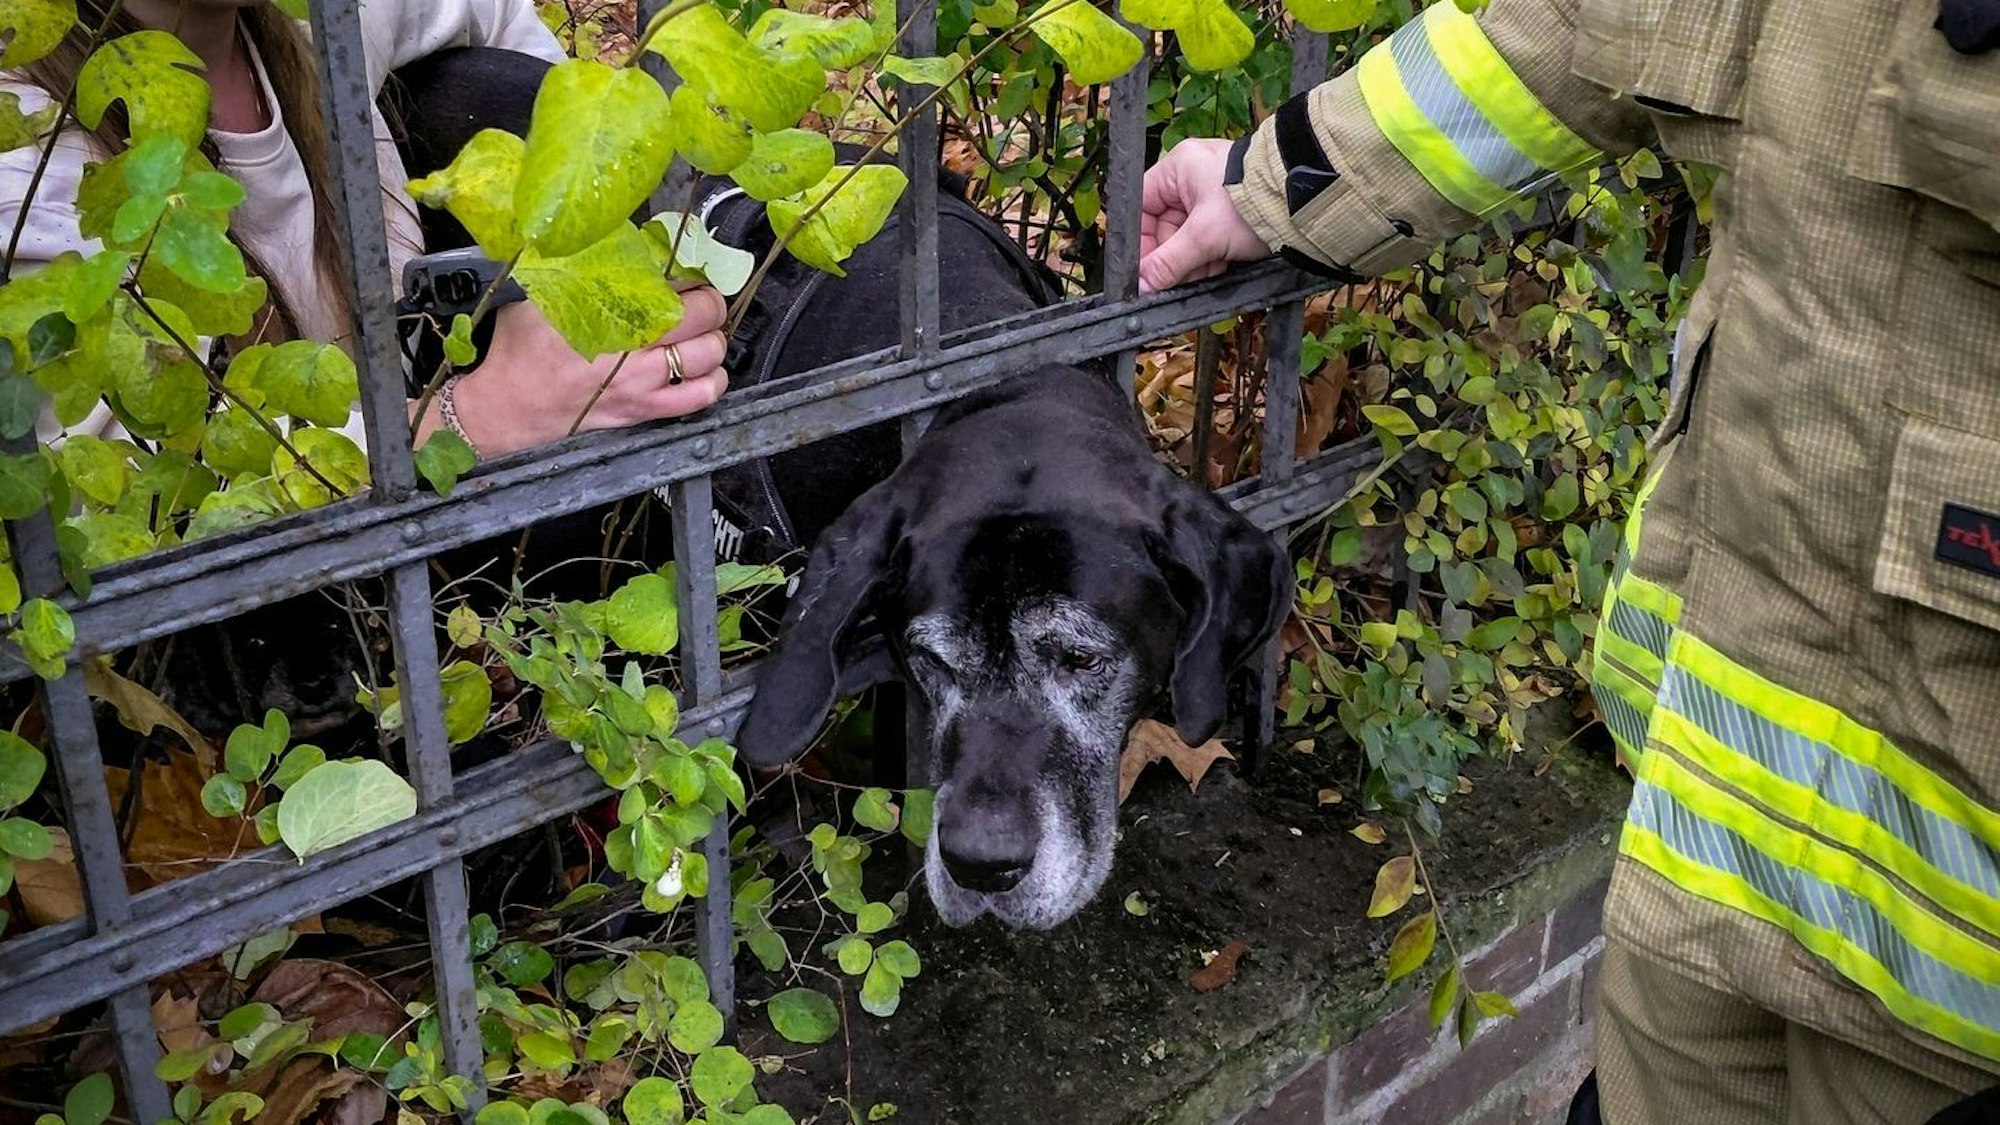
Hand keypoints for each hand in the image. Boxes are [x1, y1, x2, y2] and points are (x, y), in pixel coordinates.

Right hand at [447, 285, 730, 457]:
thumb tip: (616, 244)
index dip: (689, 276)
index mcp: (609, 312)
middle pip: (702, 317)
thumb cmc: (521, 348)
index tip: (687, 275)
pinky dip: (713, 382)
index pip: (673, 284)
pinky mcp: (644, 412)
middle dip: (710, 304)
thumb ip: (580, 270)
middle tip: (703, 300)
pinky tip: (706, 370)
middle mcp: (633, 350)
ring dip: (715, 342)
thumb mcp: (542, 295)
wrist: (506, 407)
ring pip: (708, 357)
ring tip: (705, 334)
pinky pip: (699, 399)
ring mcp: (643, 385)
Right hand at [1138, 138, 1272, 293]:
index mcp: (1177, 167)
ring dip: (1194, 261)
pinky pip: (1205, 240)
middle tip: (1184, 276)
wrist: (1303, 204)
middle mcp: (1190, 177)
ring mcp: (1210, 195)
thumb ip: (1169, 263)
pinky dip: (1210, 256)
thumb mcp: (1205, 237)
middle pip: (1164, 228)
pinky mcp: (1227, 212)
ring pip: (1185, 238)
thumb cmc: (1252, 204)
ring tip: (1211, 267)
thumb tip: (1141, 285)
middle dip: (1175, 256)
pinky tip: (1221, 263)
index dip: (1141, 241)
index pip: (1141, 207)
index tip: (1146, 269)